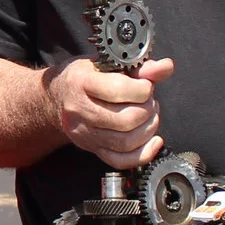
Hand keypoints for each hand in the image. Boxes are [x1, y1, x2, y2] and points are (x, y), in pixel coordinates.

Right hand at [51, 56, 173, 168]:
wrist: (58, 97)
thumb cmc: (85, 77)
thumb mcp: (108, 64)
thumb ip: (140, 67)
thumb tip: (165, 67)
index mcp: (81, 82)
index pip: (119, 90)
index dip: (142, 88)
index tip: (146, 85)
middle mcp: (79, 110)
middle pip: (125, 120)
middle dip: (148, 110)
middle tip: (149, 101)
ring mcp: (84, 133)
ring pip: (125, 142)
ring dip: (148, 129)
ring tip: (150, 116)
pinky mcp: (92, 148)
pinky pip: (120, 160)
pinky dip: (143, 154)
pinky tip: (154, 140)